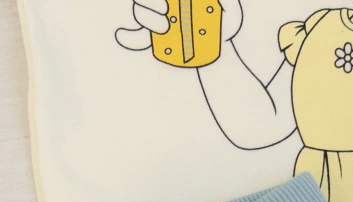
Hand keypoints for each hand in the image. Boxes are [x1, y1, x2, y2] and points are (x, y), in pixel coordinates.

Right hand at [116, 0, 242, 51]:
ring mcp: (159, 17)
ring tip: (164, 28)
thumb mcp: (230, 7)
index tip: (167, 3)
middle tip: (166, 14)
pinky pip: (138, 36)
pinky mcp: (157, 37)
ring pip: (141, 11)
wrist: (223, 46)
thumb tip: (215, 0)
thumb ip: (225, 1)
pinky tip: (122, 36)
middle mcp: (166, 2)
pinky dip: (129, 37)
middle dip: (150, 4)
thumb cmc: (226, 20)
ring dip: (146, 17)